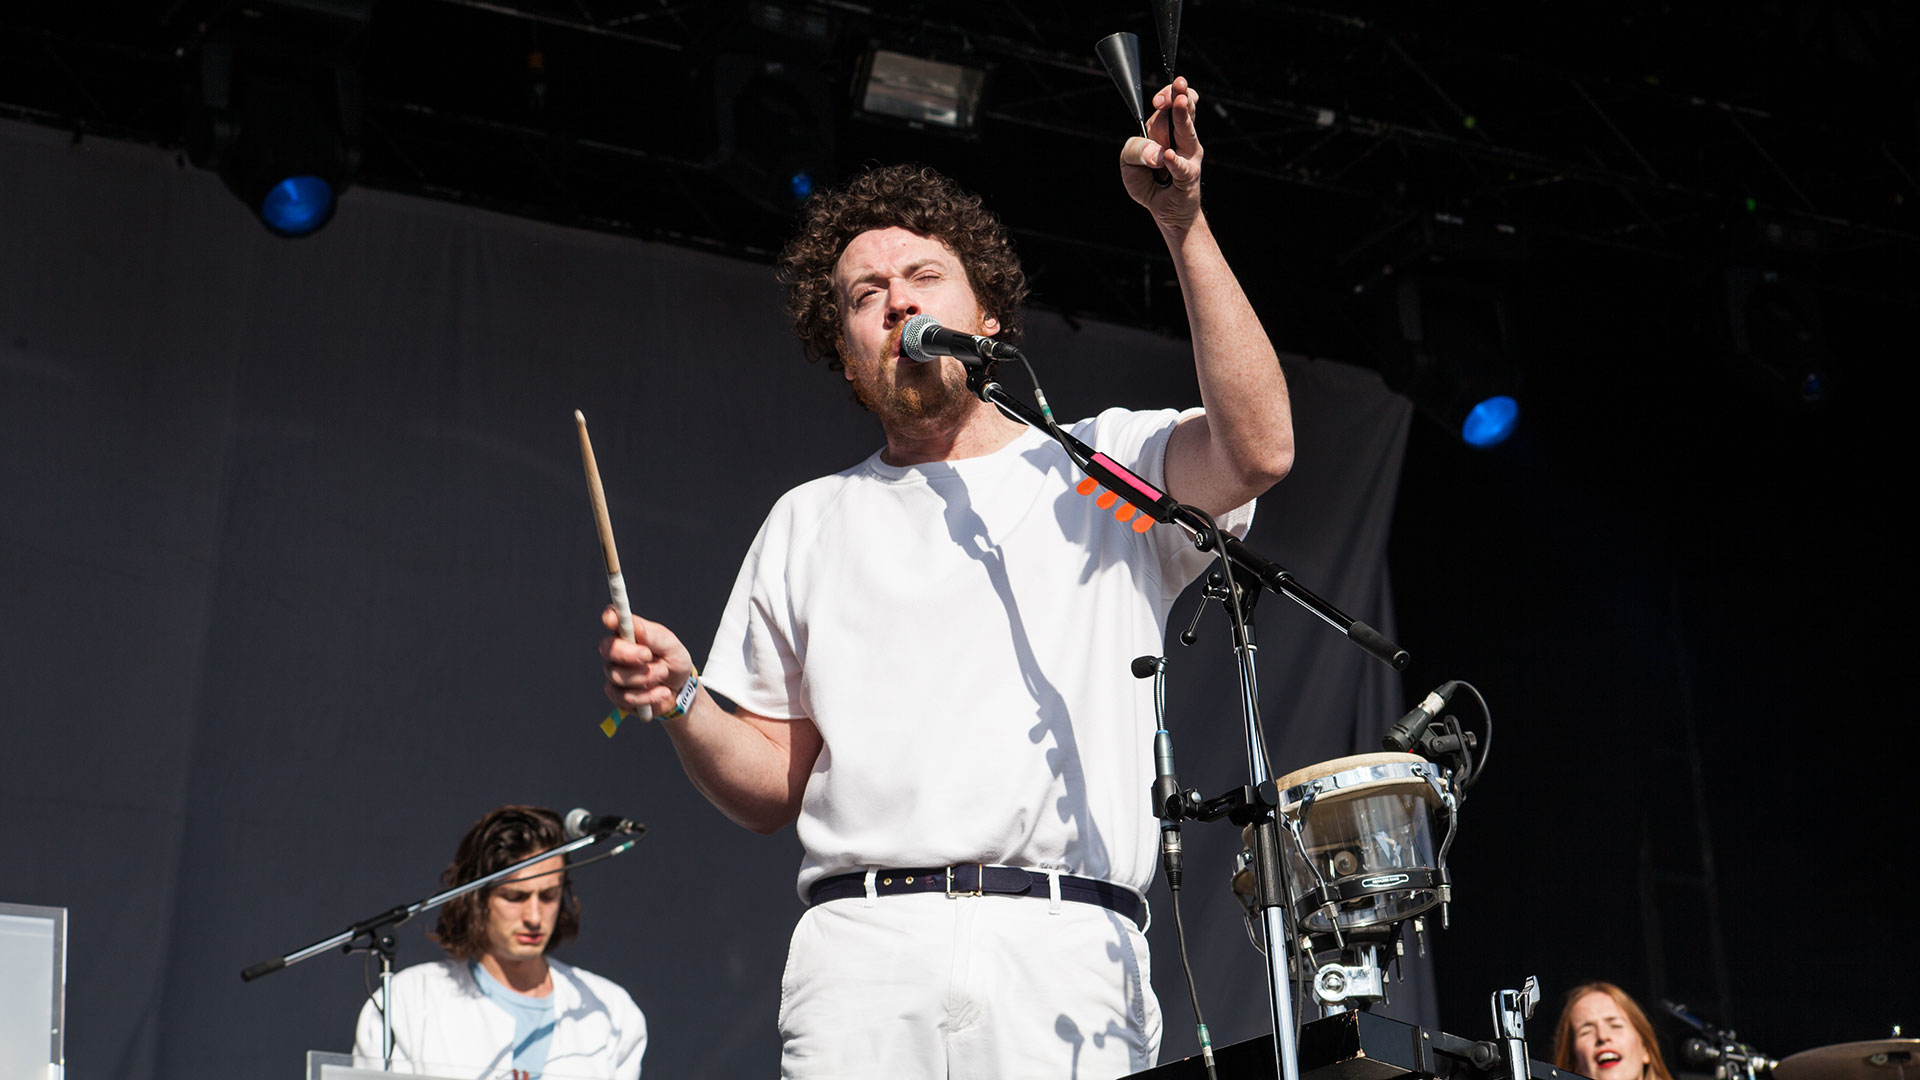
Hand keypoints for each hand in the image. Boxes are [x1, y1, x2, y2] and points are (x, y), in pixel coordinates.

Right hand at [599, 605, 693, 718]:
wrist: (681, 690)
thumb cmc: (674, 661)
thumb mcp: (671, 646)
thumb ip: (654, 636)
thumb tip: (637, 626)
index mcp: (629, 633)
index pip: (612, 619)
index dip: (609, 618)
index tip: (612, 620)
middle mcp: (618, 651)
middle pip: (607, 649)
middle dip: (628, 654)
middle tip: (648, 655)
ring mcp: (616, 673)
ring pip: (617, 675)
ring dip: (645, 676)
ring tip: (664, 673)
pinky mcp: (619, 696)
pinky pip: (624, 697)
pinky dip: (647, 695)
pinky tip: (662, 691)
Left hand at [1120, 76, 1203, 233]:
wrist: (1166, 211)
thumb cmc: (1148, 182)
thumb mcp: (1129, 163)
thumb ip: (1135, 150)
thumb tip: (1155, 153)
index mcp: (1167, 130)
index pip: (1171, 104)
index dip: (1166, 96)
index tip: (1157, 101)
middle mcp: (1182, 139)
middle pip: (1183, 111)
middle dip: (1179, 94)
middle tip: (1178, 82)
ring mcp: (1189, 156)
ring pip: (1187, 132)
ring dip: (1182, 116)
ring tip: (1179, 102)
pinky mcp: (1188, 176)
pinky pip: (1181, 167)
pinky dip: (1174, 161)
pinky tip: (1168, 156)